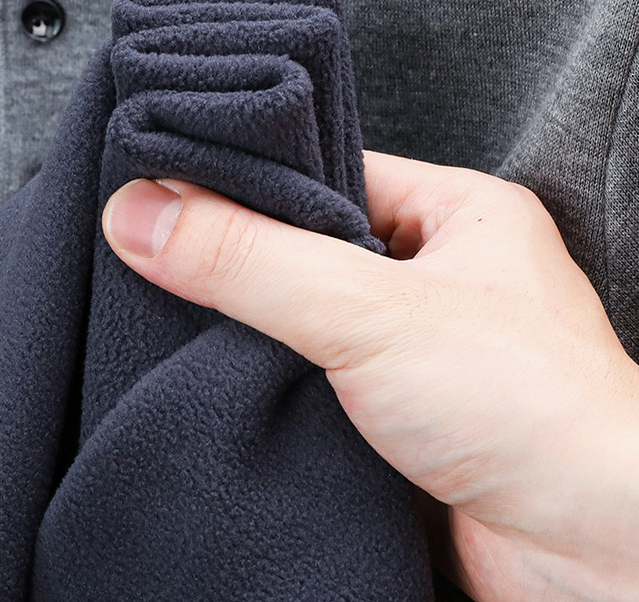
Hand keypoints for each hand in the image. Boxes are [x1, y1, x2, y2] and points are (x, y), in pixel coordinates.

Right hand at [102, 152, 638, 601]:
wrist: (590, 560)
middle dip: (245, 259)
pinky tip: (221, 381)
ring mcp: (420, 347)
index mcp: (459, 214)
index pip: (332, 172)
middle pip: (313, 246)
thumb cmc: (528, 407)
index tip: (172, 183)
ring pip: (308, 318)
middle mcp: (442, 274)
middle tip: (161, 251)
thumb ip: (250, 260)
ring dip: (254, 330)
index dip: (253, 178)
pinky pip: (313, 380)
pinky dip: (271, 383)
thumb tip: (141, 214)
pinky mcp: (398, 416)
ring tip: (177, 318)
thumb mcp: (368, 309)